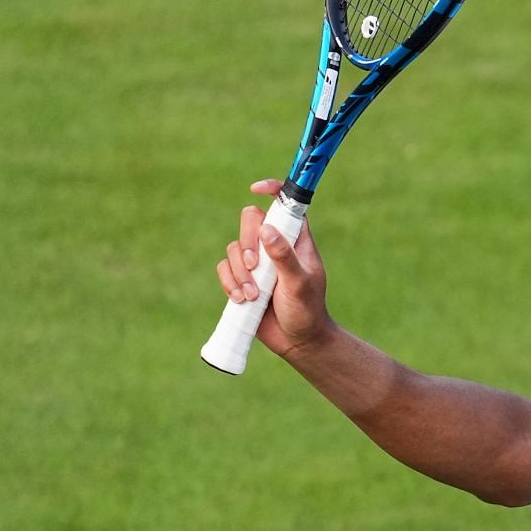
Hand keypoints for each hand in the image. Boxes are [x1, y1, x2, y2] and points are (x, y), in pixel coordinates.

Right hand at [214, 180, 333, 358]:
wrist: (297, 341)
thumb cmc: (307, 310)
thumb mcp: (299, 283)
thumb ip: (284, 257)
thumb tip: (267, 229)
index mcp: (296, 240)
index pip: (286, 206)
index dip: (273, 191)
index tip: (256, 189)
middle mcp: (274, 245)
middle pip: (250, 221)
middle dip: (247, 243)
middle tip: (255, 267)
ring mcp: (257, 262)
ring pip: (234, 247)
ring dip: (239, 272)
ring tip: (253, 296)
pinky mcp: (241, 278)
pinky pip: (224, 268)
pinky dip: (229, 283)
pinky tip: (242, 300)